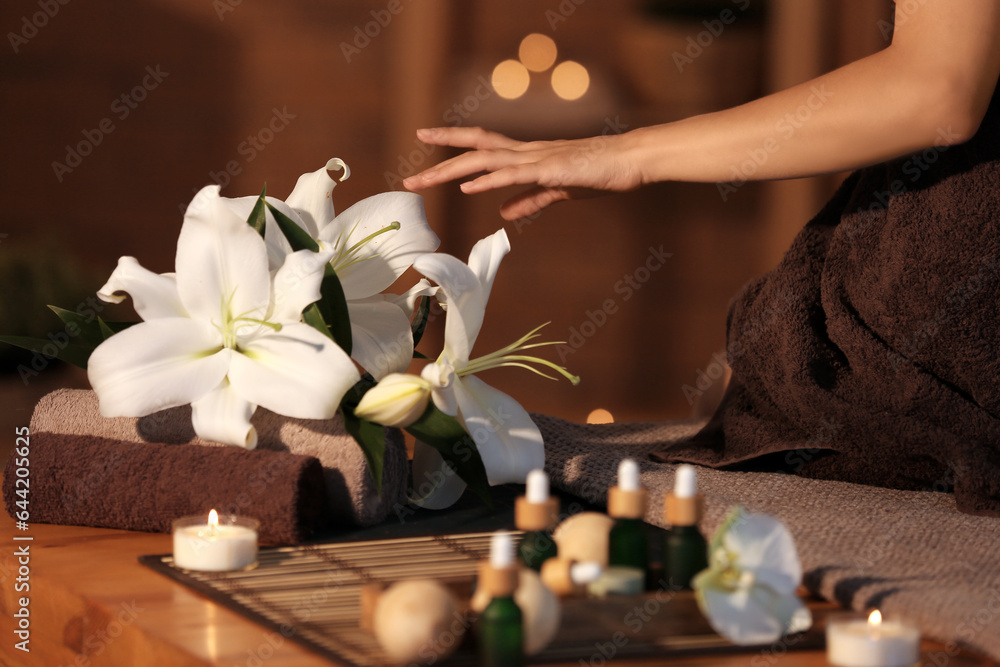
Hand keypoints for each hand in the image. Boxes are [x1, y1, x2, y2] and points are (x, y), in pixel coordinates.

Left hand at [403, 127, 643, 220]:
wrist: (628, 160)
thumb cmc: (598, 172)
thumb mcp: (557, 190)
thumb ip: (529, 200)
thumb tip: (504, 213)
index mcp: (526, 156)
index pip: (481, 146)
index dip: (453, 144)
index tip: (425, 143)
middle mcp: (525, 152)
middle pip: (473, 151)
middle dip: (438, 162)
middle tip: (408, 179)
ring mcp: (536, 158)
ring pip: (485, 161)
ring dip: (451, 171)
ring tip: (423, 180)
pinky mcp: (551, 169)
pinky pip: (515, 175)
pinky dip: (490, 181)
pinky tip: (470, 187)